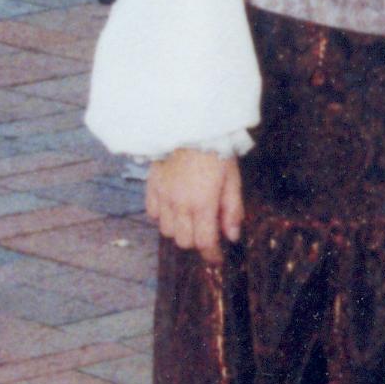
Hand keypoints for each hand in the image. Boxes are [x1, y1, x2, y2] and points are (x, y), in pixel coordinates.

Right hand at [147, 148, 241, 262]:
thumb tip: (232, 236)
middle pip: (184, 241)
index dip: (211, 255)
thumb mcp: (233, 178)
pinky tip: (173, 208)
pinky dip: (162, 216)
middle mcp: (179, 204)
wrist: (189, 124)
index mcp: (202, 203)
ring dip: (179, 230)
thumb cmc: (216, 150)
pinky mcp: (151, 186)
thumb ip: (232, 209)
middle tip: (206, 232)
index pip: (204, 242)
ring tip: (190, 219)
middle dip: (197, 241)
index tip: (217, 259)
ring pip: (167, 231)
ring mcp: (162, 196)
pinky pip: (152, 213)